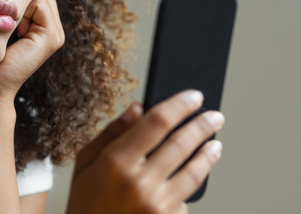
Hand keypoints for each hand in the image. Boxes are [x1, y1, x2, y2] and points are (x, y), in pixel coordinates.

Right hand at [66, 90, 224, 213]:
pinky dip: (191, 184)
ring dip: (208, 154)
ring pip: (193, 172)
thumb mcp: (84, 162)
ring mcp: (156, 204)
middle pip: (181, 144)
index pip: (156, 122)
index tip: (193, 97)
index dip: (179, 105)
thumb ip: (111, 133)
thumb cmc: (85, 201)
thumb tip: (138, 108)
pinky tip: (197, 173)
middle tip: (215, 116)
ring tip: (215, 143)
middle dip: (202, 126)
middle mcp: (139, 182)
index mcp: (115, 161)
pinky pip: (186, 198)